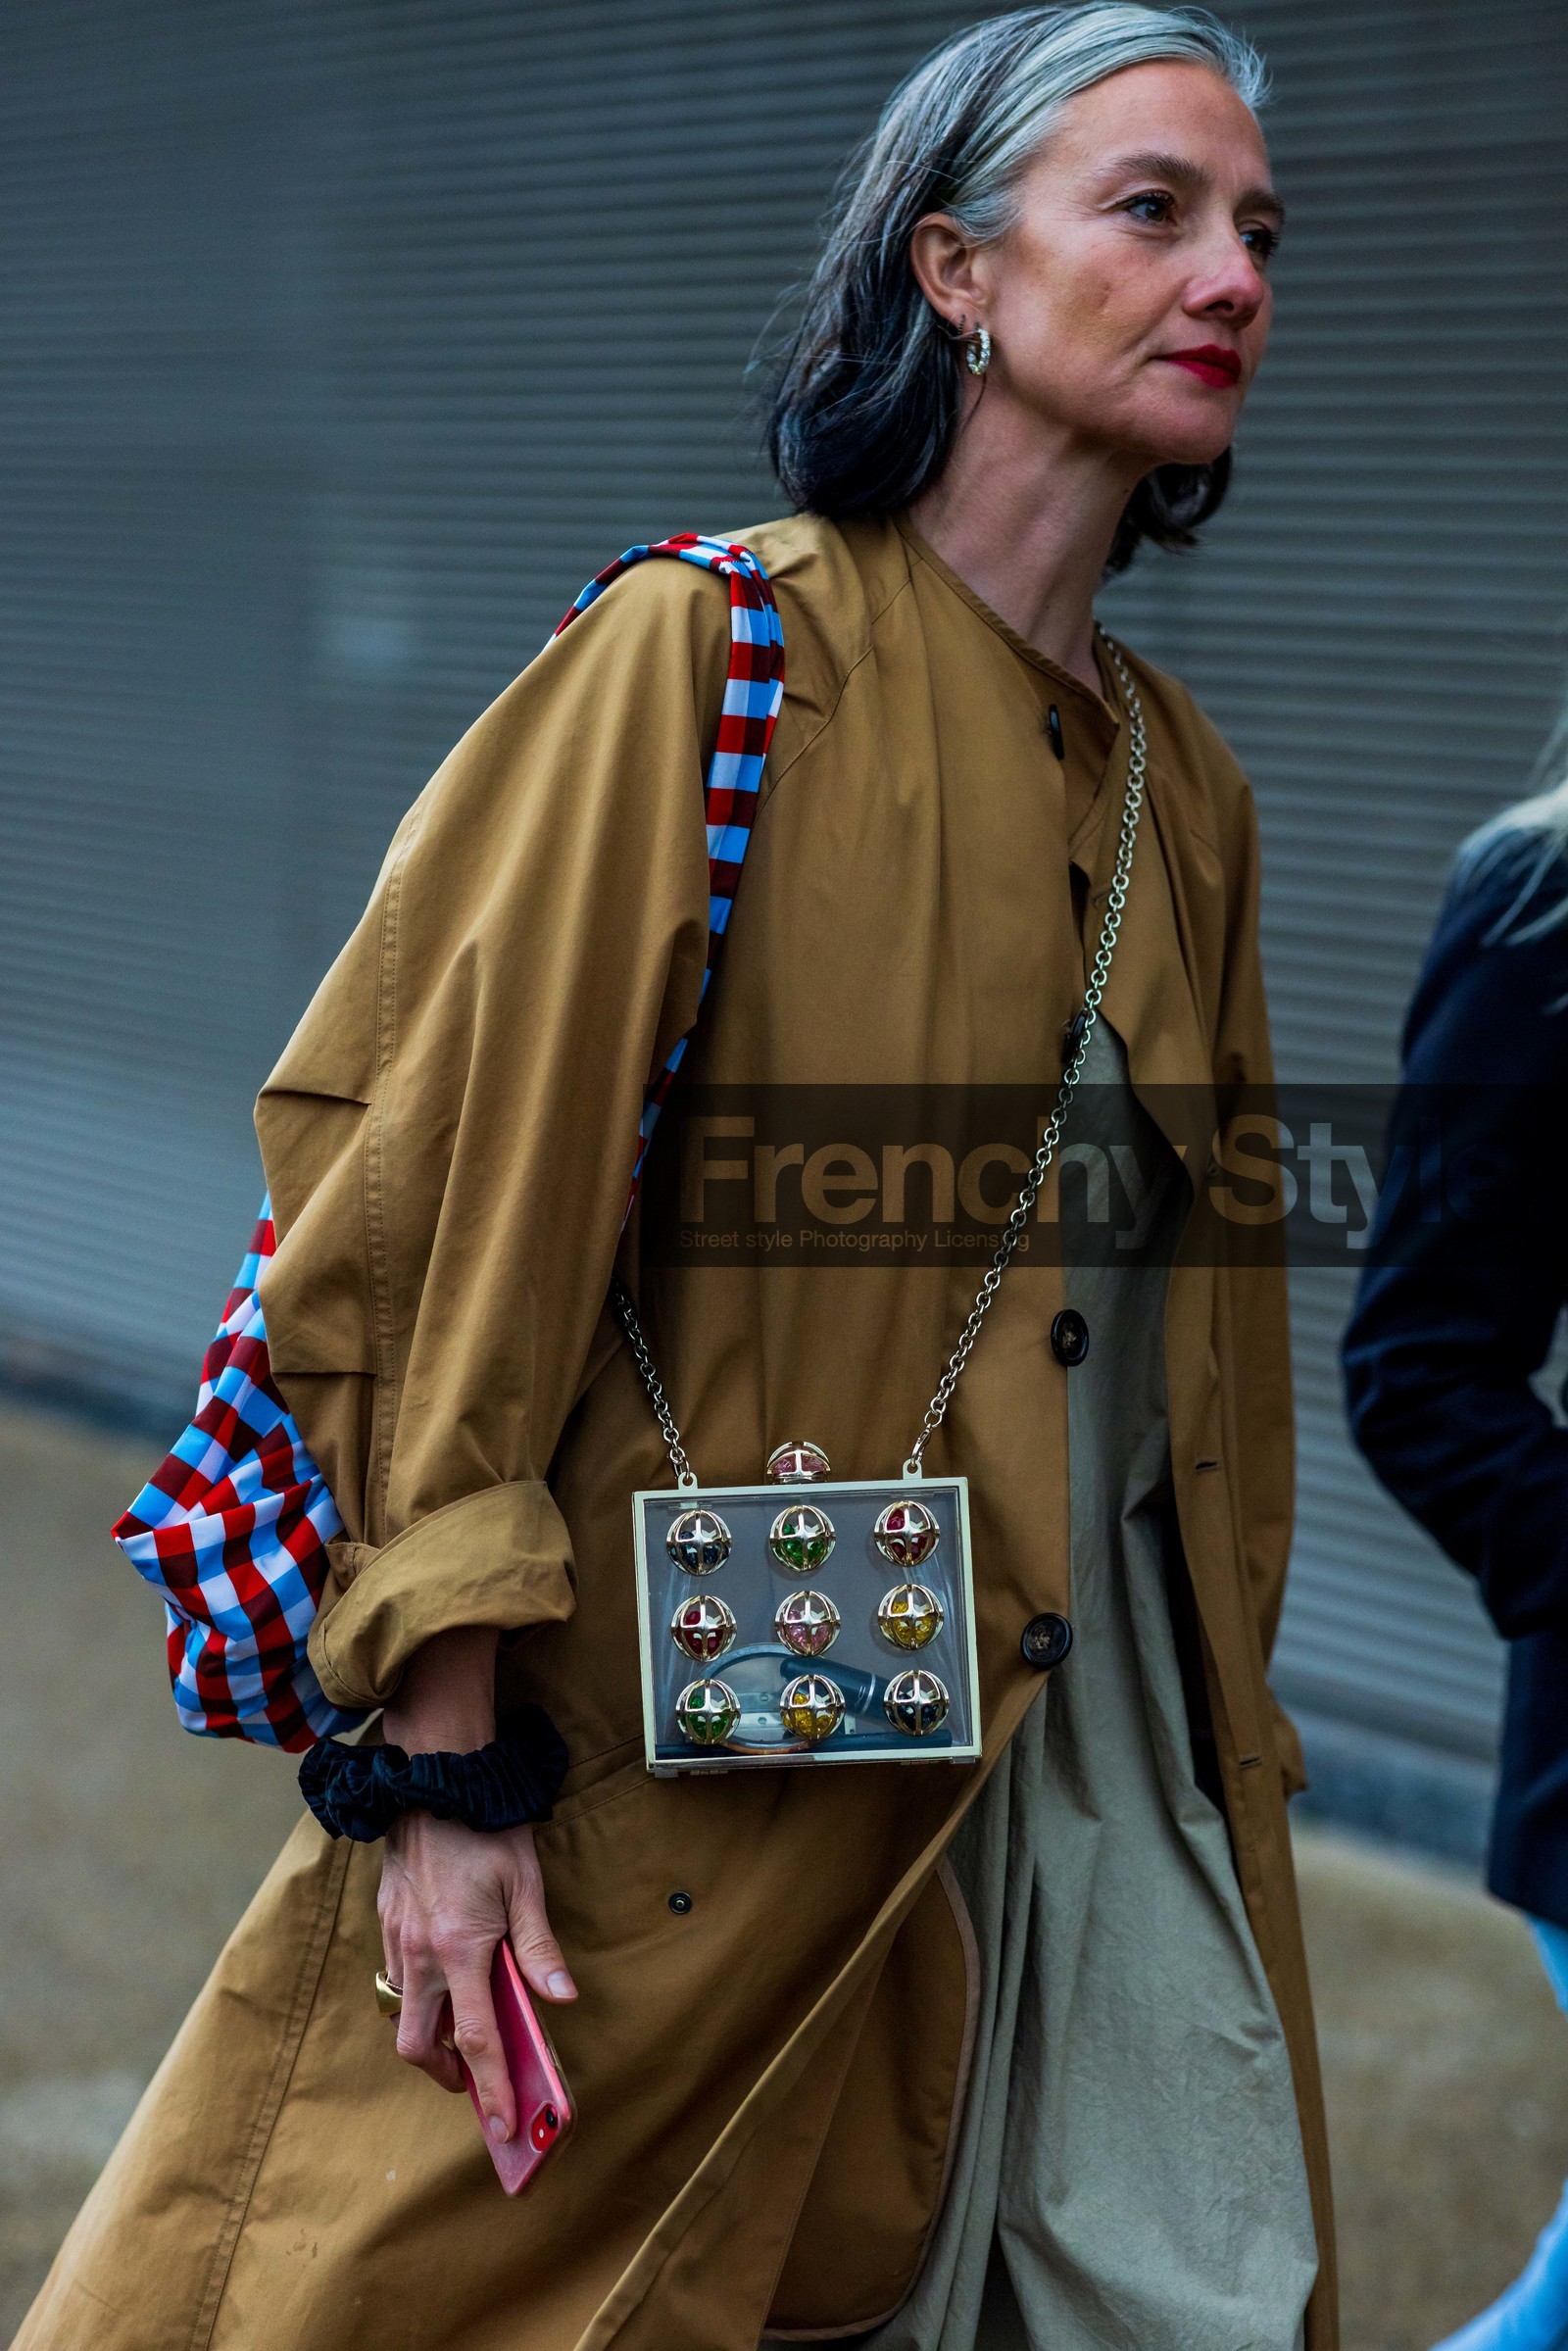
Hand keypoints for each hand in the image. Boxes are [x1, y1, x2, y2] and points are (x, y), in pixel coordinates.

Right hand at [375, 1624, 575, 2143]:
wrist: (434, 1778)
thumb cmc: (487, 1828)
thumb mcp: (526, 1883)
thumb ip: (540, 1947)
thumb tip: (561, 2000)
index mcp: (460, 1950)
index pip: (475, 2039)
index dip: (490, 2088)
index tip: (500, 2126)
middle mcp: (420, 1953)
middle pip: (420, 2046)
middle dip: (447, 2073)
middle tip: (477, 2077)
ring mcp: (397, 1938)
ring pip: (404, 2012)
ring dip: (430, 2033)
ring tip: (464, 2030)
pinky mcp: (386, 1920)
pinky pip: (397, 1976)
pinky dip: (418, 1995)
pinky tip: (445, 1978)